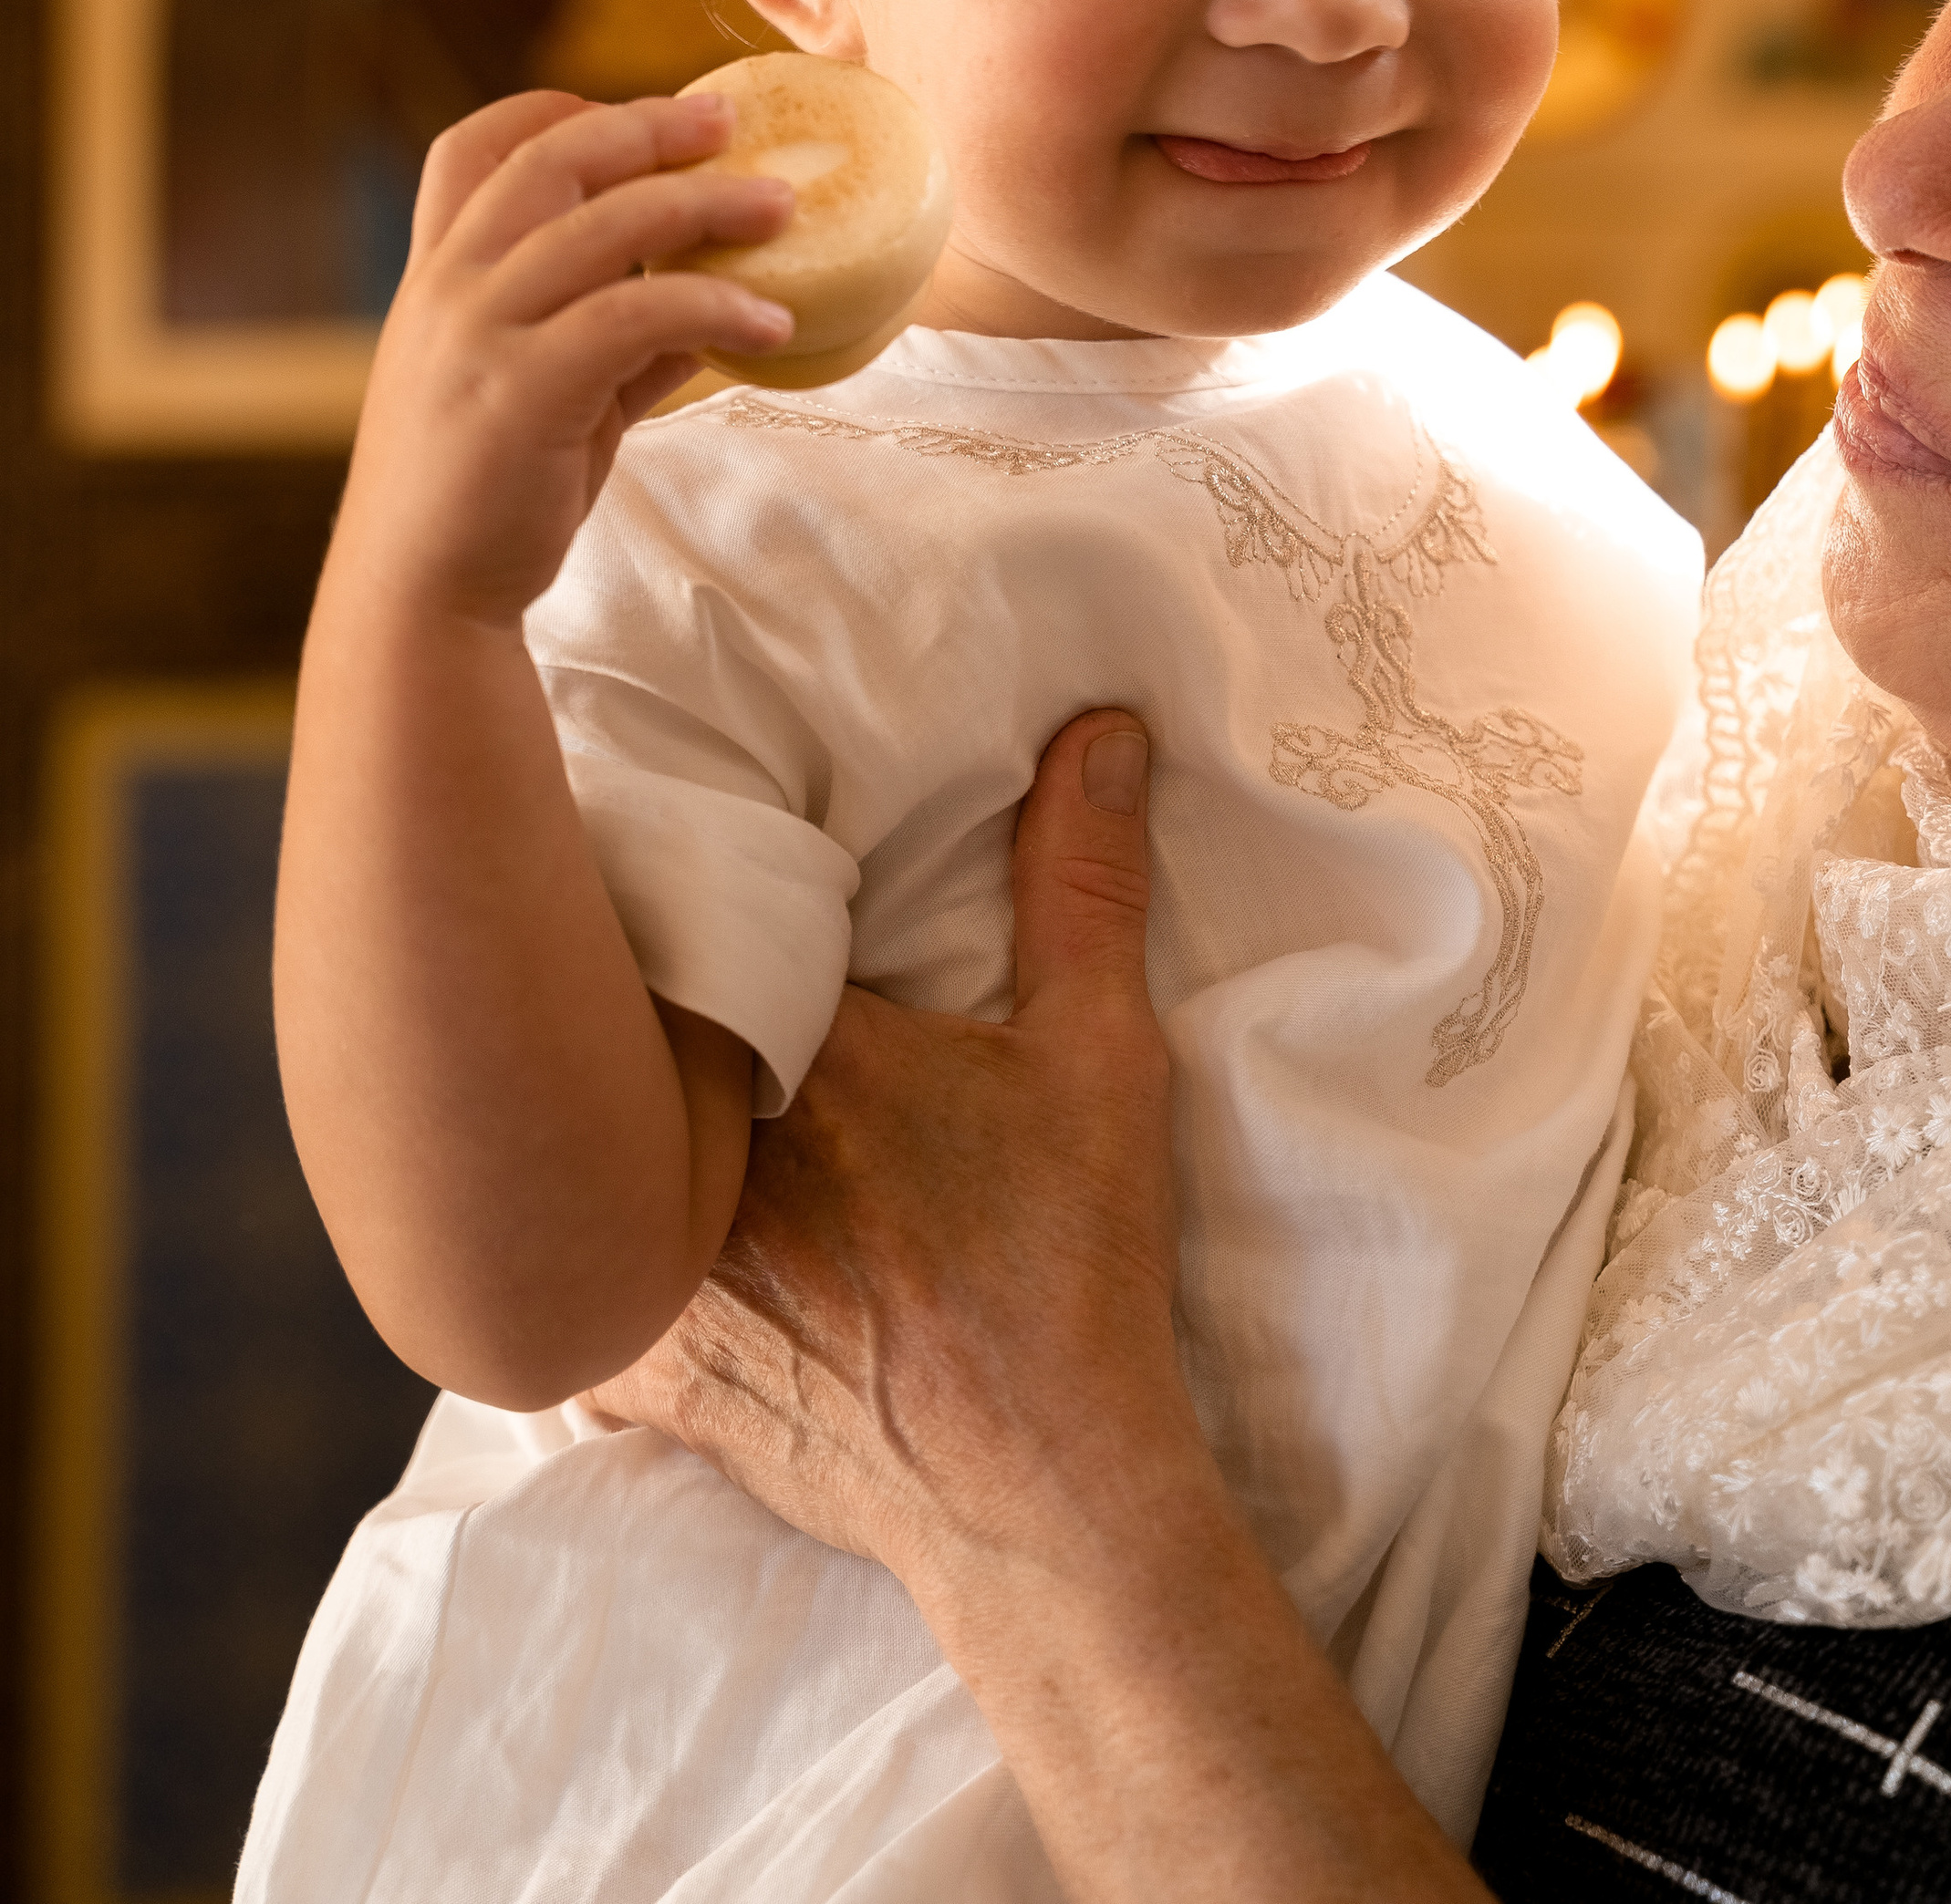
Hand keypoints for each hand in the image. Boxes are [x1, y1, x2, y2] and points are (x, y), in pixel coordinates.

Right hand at [337, 86, 799, 631]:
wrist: (421, 598)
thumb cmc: (485, 496)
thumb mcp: (546, 395)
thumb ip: (613, 341)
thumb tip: (709, 307)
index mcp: (436, 277)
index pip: (470, 149)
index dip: (553, 111)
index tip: (638, 112)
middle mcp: (448, 288)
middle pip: (550, 160)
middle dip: (647, 128)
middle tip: (730, 121)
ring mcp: (478, 334)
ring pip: (605, 226)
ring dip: (706, 205)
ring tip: (781, 209)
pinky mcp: (522, 391)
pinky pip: (635, 315)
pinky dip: (714, 305)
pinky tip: (774, 324)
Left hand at [588, 705, 1184, 1592]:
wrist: (1042, 1498)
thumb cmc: (1071, 1271)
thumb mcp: (1101, 1060)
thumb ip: (1084, 886)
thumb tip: (1102, 732)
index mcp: (802, 1058)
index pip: (689, 926)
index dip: (665, 885)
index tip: (646, 843)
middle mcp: (706, 1159)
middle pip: (608, 1039)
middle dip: (603, 999)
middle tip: (591, 946)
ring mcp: (660, 1277)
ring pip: (569, 1164)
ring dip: (576, 1129)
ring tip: (568, 1076)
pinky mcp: (644, 1378)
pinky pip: (568, 1297)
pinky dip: (577, 1263)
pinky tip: (589, 1231)